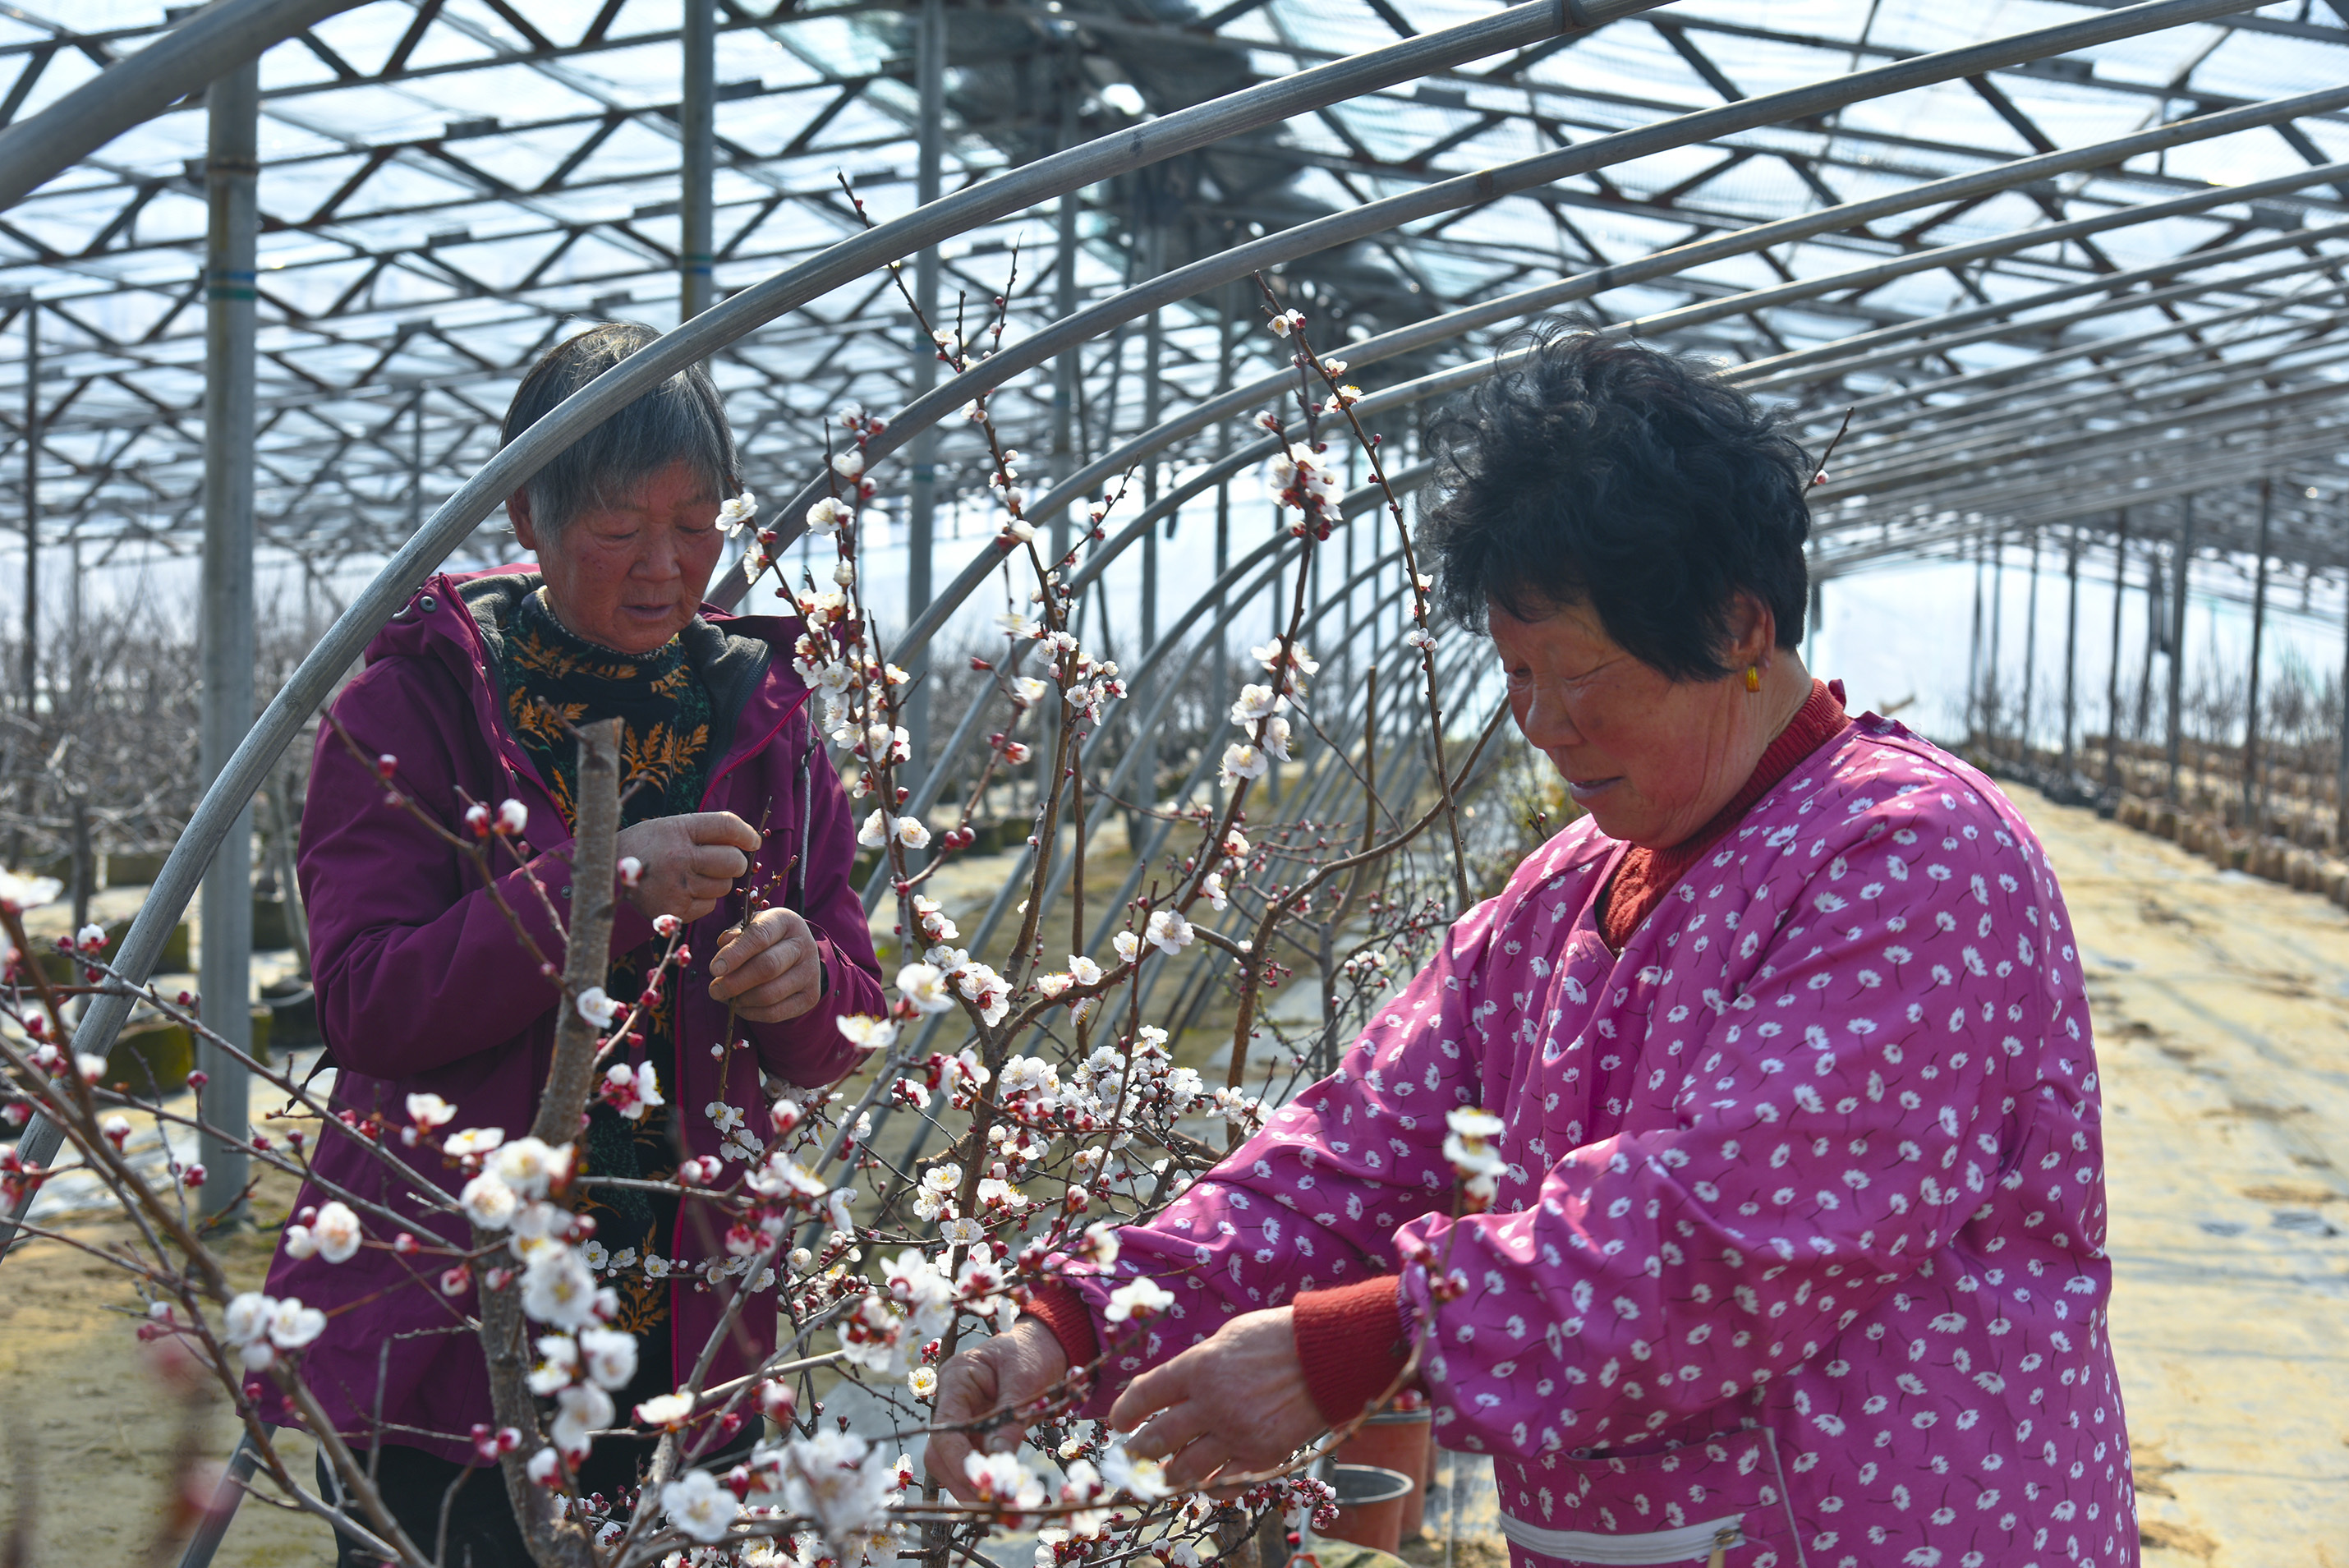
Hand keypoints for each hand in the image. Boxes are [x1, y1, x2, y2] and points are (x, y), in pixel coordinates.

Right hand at [612, 812, 759, 923]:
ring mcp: (678, 886)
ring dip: (717, 882)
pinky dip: (703, 900)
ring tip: (693, 876)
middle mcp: (680, 857)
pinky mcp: (675, 911)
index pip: (727, 827)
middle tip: (720, 862)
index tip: (752, 841)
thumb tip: (747, 840)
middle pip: (734, 862)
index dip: (746, 834)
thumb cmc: (644, 846)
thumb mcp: (669, 827)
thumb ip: (704, 831)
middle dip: (734, 863)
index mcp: (679, 830)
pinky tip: (684, 891)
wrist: (605, 874)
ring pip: (724, 887)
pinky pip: (709, 906)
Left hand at [708, 907, 824, 1022]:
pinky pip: (775, 1013)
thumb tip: (724, 946)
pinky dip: (751, 1013)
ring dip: (741, 1000)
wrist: (797, 954)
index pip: (760, 936)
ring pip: (770, 994)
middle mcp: (804, 945)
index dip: (735, 954)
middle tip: (714, 990)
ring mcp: (811, 973)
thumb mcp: (751, 928)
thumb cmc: (765, 939)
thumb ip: (735, 935)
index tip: (714, 969)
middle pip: (768, 967)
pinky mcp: (810, 997)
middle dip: (735, 982)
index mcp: (787, 921)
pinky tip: (740, 1006)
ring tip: (726, 997)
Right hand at [927, 1318, 1071, 1500]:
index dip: (958, 1461)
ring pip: (954, 1464)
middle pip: (940, 1453)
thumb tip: (999, 1462)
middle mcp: (951, 1403)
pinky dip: (988, 1480)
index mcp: (955, 1380)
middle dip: (963, 1481)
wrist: (1045, 1346)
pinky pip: (975, 1463)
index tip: (982, 1483)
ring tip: (1004, 1505)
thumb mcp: (1025, 1380)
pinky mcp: (976, 1435)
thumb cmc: (1032, 1353)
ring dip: (975, 1487)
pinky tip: (1007, 1494)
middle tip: (993, 1504)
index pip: (944, 1429)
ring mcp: (962, 1421)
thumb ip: (1009, 1419)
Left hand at [1108, 1307, 1321, 1490]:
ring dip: (1167, 1477)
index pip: (1144, 1395)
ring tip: (1162, 1478)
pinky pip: (1226, 1483)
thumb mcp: (1226, 1338)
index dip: (1124, 1413)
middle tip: (1133, 1457)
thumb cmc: (1276, 1337)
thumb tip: (1169, 1389)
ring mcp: (1236, 1433)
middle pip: (1157, 1440)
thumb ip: (1196, 1367)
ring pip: (1184, 1470)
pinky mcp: (1262, 1455)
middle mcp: (1210, 1404)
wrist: (1327, 1355)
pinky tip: (1206, 1485)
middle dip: (1138, 1452)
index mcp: (1197, 1368)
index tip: (1118, 1423)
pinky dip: (1212, 1487)